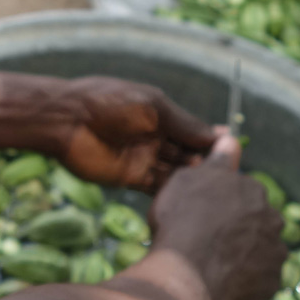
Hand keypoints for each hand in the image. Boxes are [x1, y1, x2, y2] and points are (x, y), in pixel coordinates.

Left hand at [58, 76, 216, 191]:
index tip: (233, 150)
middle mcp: (155, 138)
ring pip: (176, 173)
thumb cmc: (109, 103)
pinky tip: (191, 195)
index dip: (212, 141)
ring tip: (209, 183)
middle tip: (224, 172)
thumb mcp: (153, 107)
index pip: (194, 131)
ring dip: (191, 178)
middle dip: (205, 162)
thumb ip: (185, 124)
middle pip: (188, 154)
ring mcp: (143, 159)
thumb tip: (220, 135)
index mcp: (161, 115)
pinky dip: (174, 191)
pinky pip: (158, 187)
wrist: (67, 120)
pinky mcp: (130, 178)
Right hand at [148, 135, 286, 299]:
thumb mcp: (188, 179)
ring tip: (214, 262)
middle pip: (255, 219)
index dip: (221, 201)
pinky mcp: (272, 282)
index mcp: (252, 190)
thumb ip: (216, 160)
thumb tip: (230, 139)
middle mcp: (272, 217)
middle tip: (209, 237)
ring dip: (243, 252)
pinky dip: (244, 278)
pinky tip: (222, 279)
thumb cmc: (182, 220)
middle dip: (238, 226)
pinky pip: (259, 278)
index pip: (242, 191)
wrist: (188, 273)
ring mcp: (275, 251)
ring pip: (260, 248)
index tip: (203, 211)